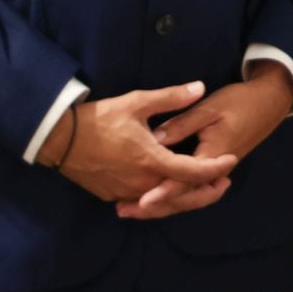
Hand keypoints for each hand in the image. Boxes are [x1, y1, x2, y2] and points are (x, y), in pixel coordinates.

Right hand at [45, 82, 236, 210]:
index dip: (215, 169)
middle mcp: (142, 183)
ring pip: (163, 204)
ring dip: (185, 198)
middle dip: (206, 193)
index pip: (192, 172)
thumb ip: (172, 97)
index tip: (232, 162)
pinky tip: (170, 192)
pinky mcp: (113, 196)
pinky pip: (144, 204)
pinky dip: (161, 201)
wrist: (61, 139)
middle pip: (182, 198)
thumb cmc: (100, 118)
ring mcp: (126, 193)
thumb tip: (200, 87)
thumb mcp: (138, 102)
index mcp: (152, 160)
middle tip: (224, 184)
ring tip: (202, 189)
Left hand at [124, 63, 292, 218]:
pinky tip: (150, 195)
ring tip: (128, 208)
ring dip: (158, 205)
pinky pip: (189, 189)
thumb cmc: (239, 102)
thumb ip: (182, 123)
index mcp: (212, 155)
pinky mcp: (212, 169)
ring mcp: (213, 172)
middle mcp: (212, 170)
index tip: (141, 199)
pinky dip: (169, 196)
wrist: (268, 104)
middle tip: (122, 210)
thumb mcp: (210, 108)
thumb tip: (154, 138)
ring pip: (185, 197)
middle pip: (182, 197)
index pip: (184, 180)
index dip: (162, 191)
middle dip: (153, 206)